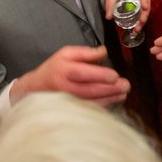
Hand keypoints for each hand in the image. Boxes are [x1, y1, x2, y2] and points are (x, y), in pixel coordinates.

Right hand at [11, 45, 128, 106]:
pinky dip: (103, 107)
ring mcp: (68, 102)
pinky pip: (89, 110)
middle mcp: (65, 88)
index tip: (115, 75)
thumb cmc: (54, 68)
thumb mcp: (66, 53)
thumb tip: (104, 51)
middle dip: (110, 89)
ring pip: (91, 103)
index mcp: (64, 71)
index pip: (82, 73)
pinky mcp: (71, 110)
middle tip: (126, 86)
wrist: (36, 88)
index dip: (99, 75)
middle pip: (89, 90)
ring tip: (123, 94)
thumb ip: (85, 52)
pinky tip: (114, 101)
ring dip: (109, 99)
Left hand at [105, 0, 150, 30]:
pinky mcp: (141, 5)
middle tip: (140, 24)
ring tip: (137, 29)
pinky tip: (137, 28)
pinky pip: (143, 12)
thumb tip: (109, 16)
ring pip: (146, 9)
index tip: (145, 8)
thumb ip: (110, 6)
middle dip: (144, 14)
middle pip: (146, 2)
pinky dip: (141, 21)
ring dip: (143, 20)